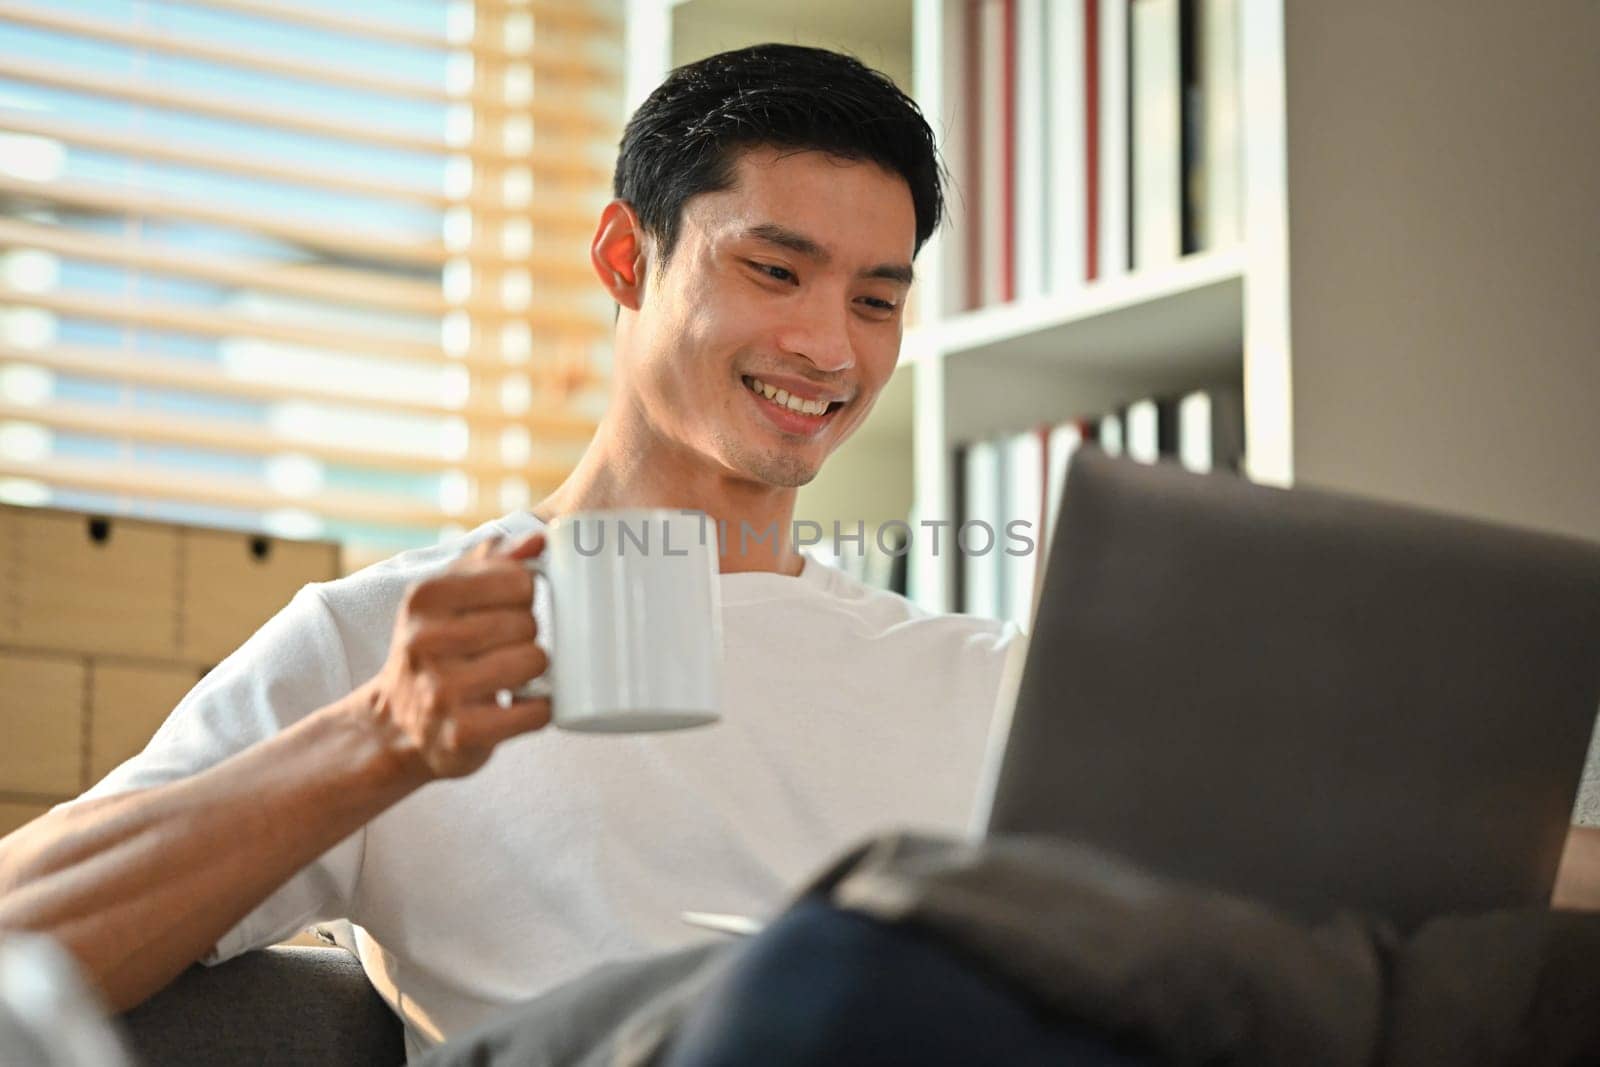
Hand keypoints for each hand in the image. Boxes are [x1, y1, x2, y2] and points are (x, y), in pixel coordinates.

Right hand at [364, 531, 550, 779]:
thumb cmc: (434, 649)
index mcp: (424, 598)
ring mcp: (442, 692)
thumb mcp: (446, 597)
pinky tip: (518, 704)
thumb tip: (538, 540)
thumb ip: (490, 561)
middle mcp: (426, 642)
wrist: (395, 724)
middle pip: (527, 622)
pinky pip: (535, 711)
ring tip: (509, 674)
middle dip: (526, 635)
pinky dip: (537, 708)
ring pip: (534, 662)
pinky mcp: (463, 734)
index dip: (523, 595)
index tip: (506, 608)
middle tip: (503, 647)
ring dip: (533, 671)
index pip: (517, 580)